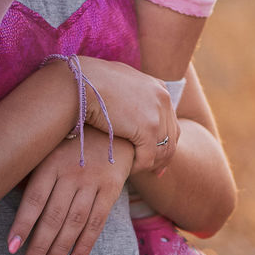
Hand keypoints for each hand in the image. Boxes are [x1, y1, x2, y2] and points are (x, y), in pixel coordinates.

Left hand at [7, 127, 134, 254]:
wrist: (113, 126)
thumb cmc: (73, 142)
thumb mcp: (51, 148)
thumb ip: (36, 173)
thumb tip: (11, 197)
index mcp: (52, 160)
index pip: (35, 197)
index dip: (23, 224)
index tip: (12, 247)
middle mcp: (72, 171)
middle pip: (53, 215)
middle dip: (39, 246)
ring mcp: (93, 180)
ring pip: (74, 221)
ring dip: (60, 249)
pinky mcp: (111, 188)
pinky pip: (97, 222)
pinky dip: (85, 245)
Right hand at [76, 56, 179, 174]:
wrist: (83, 82)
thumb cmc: (93, 81)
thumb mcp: (122, 82)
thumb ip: (135, 94)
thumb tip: (133, 105)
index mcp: (159, 87)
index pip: (170, 121)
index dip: (165, 141)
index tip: (158, 157)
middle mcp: (163, 98)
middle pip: (171, 137)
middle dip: (163, 157)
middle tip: (154, 172)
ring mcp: (157, 113)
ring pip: (162, 150)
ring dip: (150, 164)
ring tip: (136, 169)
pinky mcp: (148, 128)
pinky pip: (148, 158)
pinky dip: (139, 167)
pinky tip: (129, 168)